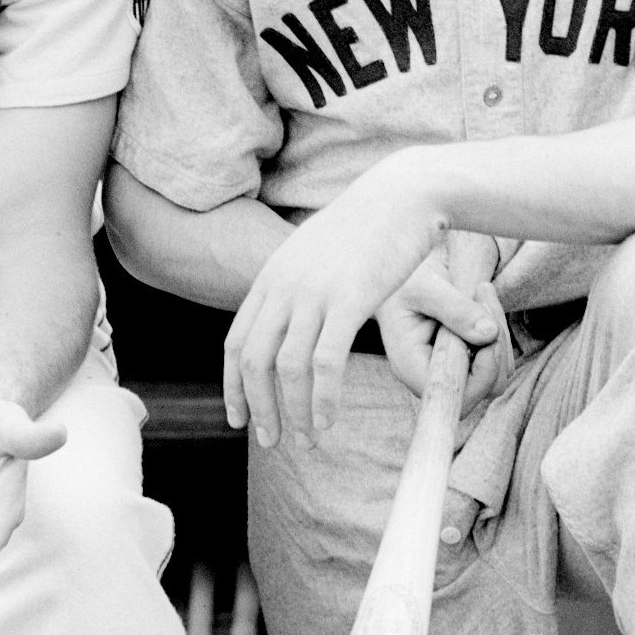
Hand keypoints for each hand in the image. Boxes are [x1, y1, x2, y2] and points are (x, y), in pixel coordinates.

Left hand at [223, 157, 497, 447]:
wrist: (401, 194)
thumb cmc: (365, 227)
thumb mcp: (314, 253)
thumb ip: (294, 285)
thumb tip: (287, 314)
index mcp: (271, 278)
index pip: (236, 343)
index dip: (233, 387)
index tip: (237, 419)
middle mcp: (284, 287)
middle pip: (254, 362)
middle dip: (258, 408)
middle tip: (269, 441)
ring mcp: (315, 293)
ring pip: (288, 368)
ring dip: (293, 412)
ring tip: (305, 440)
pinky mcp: (350, 300)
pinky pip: (327, 362)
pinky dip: (323, 400)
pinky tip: (328, 421)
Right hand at [374, 256, 510, 416]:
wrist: (406, 272)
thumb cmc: (405, 281)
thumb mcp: (425, 288)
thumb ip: (455, 310)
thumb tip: (489, 333)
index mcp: (412, 367)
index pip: (454, 395)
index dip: (481, 373)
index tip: (487, 333)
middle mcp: (433, 376)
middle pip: (484, 388)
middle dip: (495, 345)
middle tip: (482, 298)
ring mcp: (453, 370)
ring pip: (498, 372)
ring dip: (500, 332)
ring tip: (480, 292)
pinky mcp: (468, 359)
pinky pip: (499, 356)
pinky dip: (500, 328)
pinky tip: (482, 299)